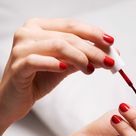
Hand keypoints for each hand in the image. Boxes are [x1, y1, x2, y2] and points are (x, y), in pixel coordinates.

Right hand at [0, 18, 114, 127]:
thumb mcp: (65, 65)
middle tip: (109, 61)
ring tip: (91, 69)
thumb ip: (84, 58)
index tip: (111, 42)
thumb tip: (110, 55)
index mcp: (40, 27)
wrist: (15, 99)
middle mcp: (28, 32)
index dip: (94, 33)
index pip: (72, 25)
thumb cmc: (39, 79)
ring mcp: (21, 48)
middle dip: (93, 49)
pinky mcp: (17, 66)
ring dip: (80, 58)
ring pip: (58, 46)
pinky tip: (66, 68)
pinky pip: (38, 61)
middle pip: (69, 37)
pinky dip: (55, 64)